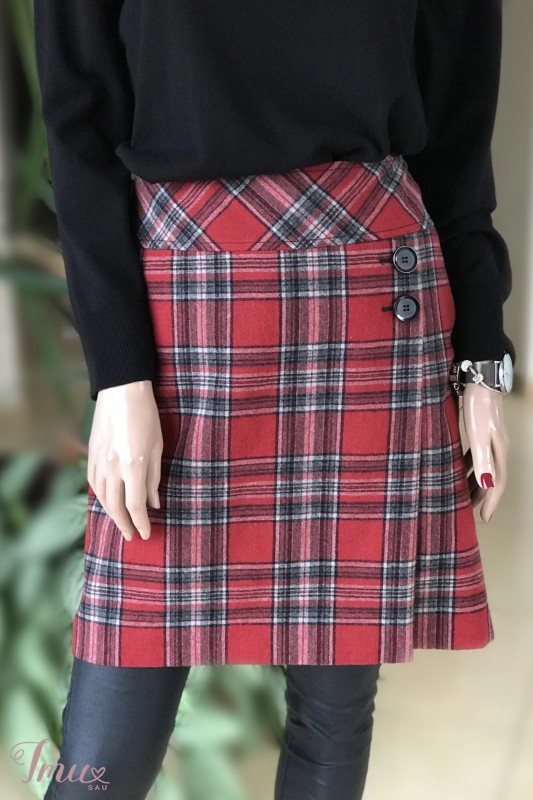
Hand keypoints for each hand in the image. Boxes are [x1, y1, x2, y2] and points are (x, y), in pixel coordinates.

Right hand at [87, 380, 163, 540]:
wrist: (121, 390)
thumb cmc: (146, 416)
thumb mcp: (157, 447)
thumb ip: (154, 478)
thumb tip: (153, 503)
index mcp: (133, 466)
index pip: (135, 505)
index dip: (140, 522)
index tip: (145, 533)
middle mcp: (113, 467)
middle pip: (115, 507)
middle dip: (124, 524)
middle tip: (131, 536)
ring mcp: (99, 461)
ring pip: (101, 497)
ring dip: (111, 513)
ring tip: (121, 522)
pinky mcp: (91, 454)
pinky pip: (93, 483)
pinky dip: (101, 496)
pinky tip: (108, 501)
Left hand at [461, 382, 509, 522]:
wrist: (480, 377)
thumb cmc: (479, 405)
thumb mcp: (479, 435)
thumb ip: (482, 460)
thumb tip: (488, 485)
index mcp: (498, 451)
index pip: (497, 482)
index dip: (491, 501)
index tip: (484, 517)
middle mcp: (497, 447)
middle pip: (491, 477)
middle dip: (482, 495)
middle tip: (472, 510)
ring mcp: (489, 438)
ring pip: (483, 467)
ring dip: (475, 482)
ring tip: (464, 494)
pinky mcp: (480, 430)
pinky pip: (475, 455)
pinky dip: (468, 466)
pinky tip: (458, 468)